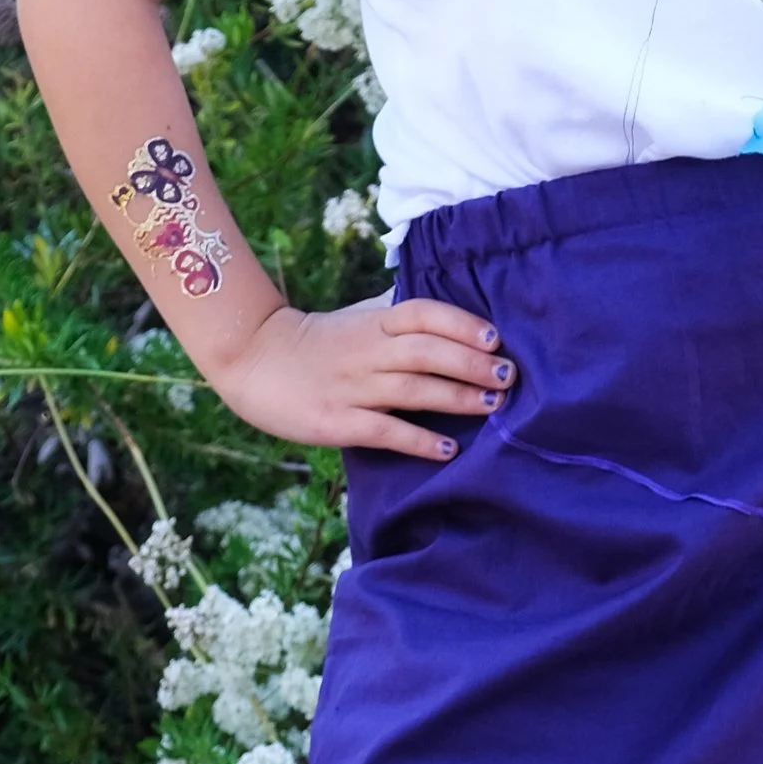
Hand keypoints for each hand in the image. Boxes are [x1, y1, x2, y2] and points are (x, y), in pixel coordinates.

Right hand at [210, 293, 514, 462]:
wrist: (252, 359)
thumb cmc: (318, 341)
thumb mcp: (358, 318)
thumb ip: (400, 316)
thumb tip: (454, 315)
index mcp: (374, 322)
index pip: (424, 313)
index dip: (461, 324)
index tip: (495, 338)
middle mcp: (367, 350)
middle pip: (427, 351)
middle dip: (472, 364)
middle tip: (509, 377)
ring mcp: (351, 387)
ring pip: (412, 390)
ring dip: (457, 398)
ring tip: (493, 407)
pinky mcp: (336, 421)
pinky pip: (384, 431)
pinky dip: (418, 441)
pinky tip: (446, 450)